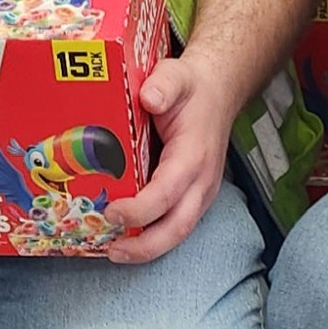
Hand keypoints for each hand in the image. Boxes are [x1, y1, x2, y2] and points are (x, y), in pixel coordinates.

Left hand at [103, 52, 239, 263]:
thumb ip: (164, 84)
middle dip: (146, 246)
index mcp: (194, 155)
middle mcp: (201, 180)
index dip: (140, 209)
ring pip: (178, 232)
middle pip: (178, 226)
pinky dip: (151, 238)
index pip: (168, 191)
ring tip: (114, 253)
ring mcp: (199, 192)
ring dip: (147, 249)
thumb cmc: (191, 89)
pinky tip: (125, 240)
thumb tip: (149, 98)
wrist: (216, 94)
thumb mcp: (176, 75)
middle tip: (112, 251)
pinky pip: (174, 225)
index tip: (112, 212)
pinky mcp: (192, 197)